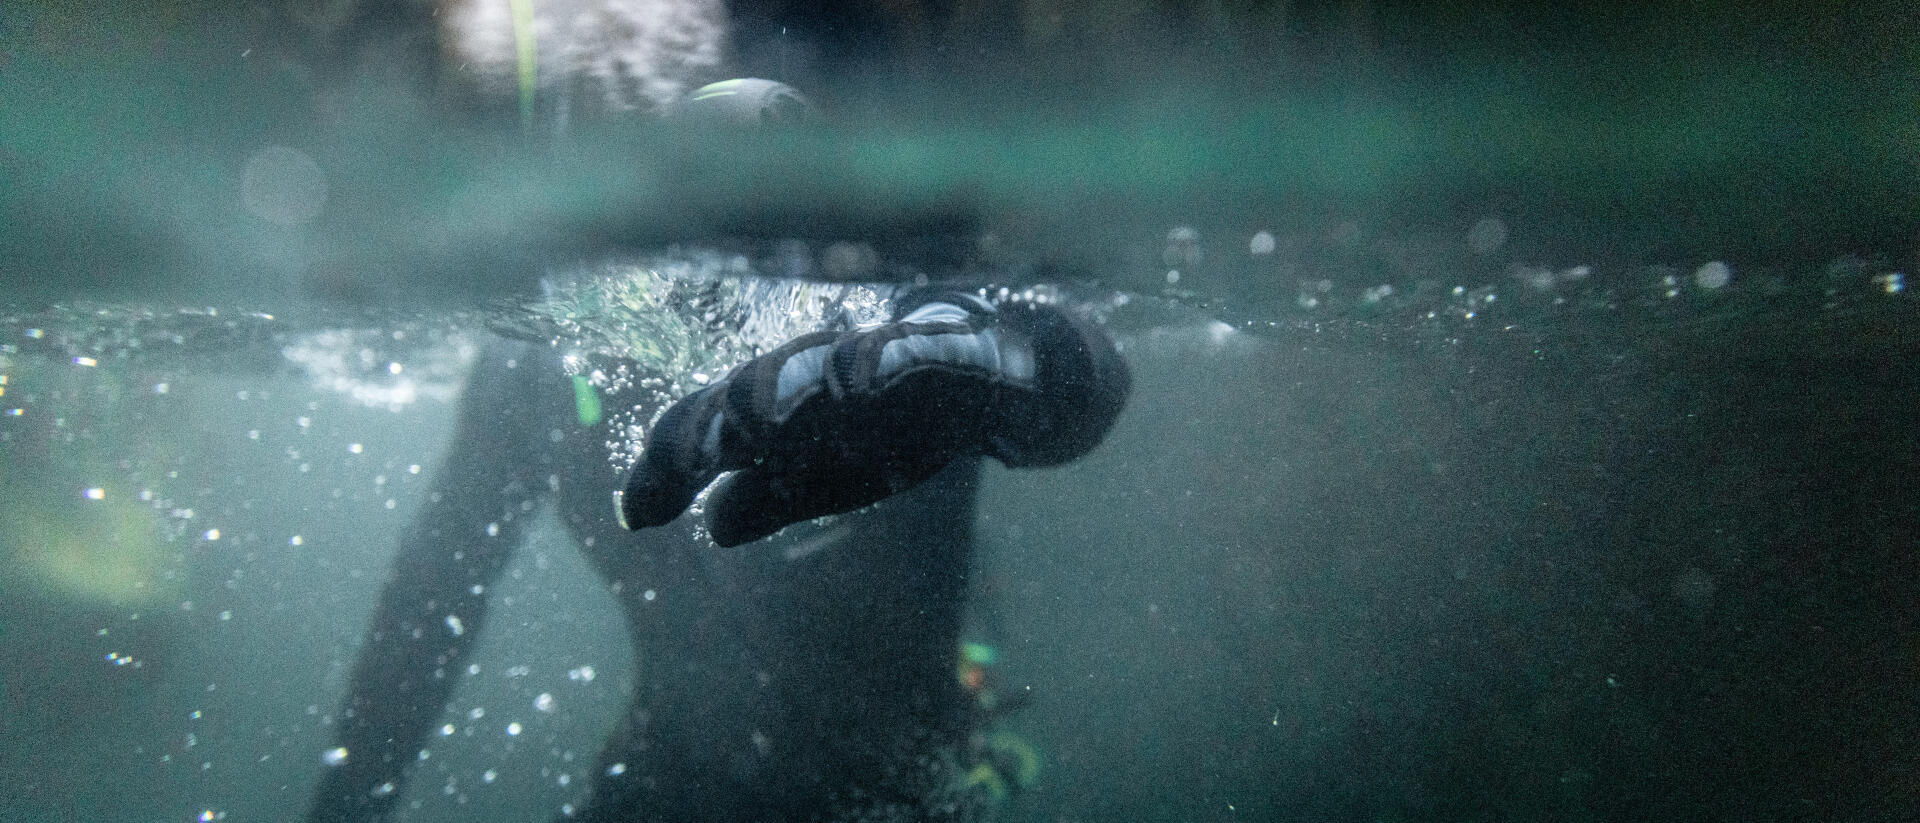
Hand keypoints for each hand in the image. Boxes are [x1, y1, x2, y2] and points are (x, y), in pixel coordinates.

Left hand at [617, 296, 1127, 545]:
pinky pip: (898, 350)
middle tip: (680, 466)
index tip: (633, 516)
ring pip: (809, 367)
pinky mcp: (926, 348)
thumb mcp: (831, 472)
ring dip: (776, 387)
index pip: (708, 429)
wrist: (994, 378)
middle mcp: (809, 375)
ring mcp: (865, 355)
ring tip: (745, 417)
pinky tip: (855, 374)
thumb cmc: (899, 420)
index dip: (668, 467)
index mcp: (780, 407)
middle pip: (743, 395)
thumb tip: (714, 526)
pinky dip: (876, 358)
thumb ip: (772, 495)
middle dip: (708, 428)